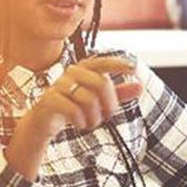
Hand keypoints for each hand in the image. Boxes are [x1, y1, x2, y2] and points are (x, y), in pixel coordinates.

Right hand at [27, 56, 142, 136]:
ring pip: (89, 99)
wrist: (45, 120)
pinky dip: (81, 121)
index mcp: (84, 69)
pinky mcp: (50, 99)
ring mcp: (59, 85)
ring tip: (92, 122)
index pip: (102, 62)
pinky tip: (80, 124)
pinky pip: (73, 110)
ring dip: (95, 117)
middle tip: (108, 116)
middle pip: (101, 83)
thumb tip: (141, 87)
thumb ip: (119, 93)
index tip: (134, 68)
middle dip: (110, 103)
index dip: (118, 64)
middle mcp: (71, 73)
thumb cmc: (74, 106)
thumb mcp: (99, 100)